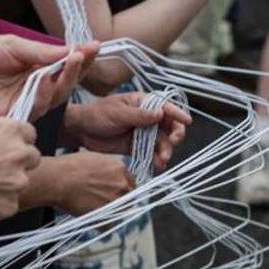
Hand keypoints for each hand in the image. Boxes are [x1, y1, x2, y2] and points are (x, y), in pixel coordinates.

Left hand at [0, 36, 98, 122]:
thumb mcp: (14, 46)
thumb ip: (43, 52)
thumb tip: (74, 50)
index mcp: (33, 69)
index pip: (63, 65)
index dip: (80, 57)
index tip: (94, 46)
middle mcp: (32, 87)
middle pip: (65, 83)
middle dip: (79, 69)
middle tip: (85, 55)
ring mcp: (25, 103)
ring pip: (57, 96)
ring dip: (67, 78)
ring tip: (72, 61)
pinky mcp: (15, 116)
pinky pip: (38, 108)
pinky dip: (45, 93)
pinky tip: (47, 78)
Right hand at [0, 119, 39, 224]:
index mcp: (8, 130)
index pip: (28, 133)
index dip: (16, 141)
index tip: (6, 146)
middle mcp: (19, 153)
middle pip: (31, 157)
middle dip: (16, 162)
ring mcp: (17, 181)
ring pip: (20, 181)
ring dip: (6, 183)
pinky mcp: (10, 205)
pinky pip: (8, 203)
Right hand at [46, 152, 134, 216]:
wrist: (57, 180)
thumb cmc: (70, 167)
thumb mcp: (96, 158)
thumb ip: (110, 168)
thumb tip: (113, 174)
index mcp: (121, 169)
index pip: (130, 182)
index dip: (121, 187)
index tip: (113, 191)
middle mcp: (122, 185)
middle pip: (129, 196)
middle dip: (119, 199)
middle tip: (103, 201)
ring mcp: (115, 201)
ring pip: (120, 210)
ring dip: (111, 211)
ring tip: (93, 208)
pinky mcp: (106, 216)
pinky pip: (110, 224)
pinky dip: (102, 224)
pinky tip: (92, 218)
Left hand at [63, 93, 190, 170]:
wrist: (81, 130)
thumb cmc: (97, 114)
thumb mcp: (117, 113)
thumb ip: (139, 115)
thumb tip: (160, 114)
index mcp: (144, 103)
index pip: (166, 106)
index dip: (178, 114)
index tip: (187, 121)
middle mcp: (148, 117)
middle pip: (169, 126)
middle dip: (174, 136)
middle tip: (172, 143)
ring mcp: (144, 132)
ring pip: (162, 142)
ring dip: (165, 150)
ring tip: (162, 160)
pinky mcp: (138, 146)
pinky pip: (152, 153)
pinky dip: (156, 159)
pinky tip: (157, 165)